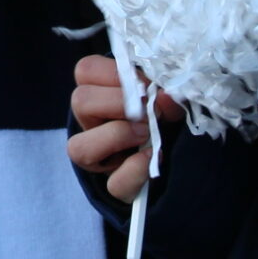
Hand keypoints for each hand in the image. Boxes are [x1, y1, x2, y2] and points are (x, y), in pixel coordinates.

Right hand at [67, 53, 180, 203]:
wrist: (179, 162)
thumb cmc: (163, 118)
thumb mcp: (163, 99)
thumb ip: (163, 94)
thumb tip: (167, 95)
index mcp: (99, 95)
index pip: (85, 71)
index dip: (114, 73)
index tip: (144, 84)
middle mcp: (91, 125)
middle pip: (79, 101)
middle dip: (116, 102)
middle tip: (147, 110)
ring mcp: (99, 159)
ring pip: (78, 148)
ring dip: (116, 135)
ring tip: (146, 133)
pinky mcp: (117, 188)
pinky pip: (114, 184)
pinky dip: (136, 170)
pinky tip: (154, 159)